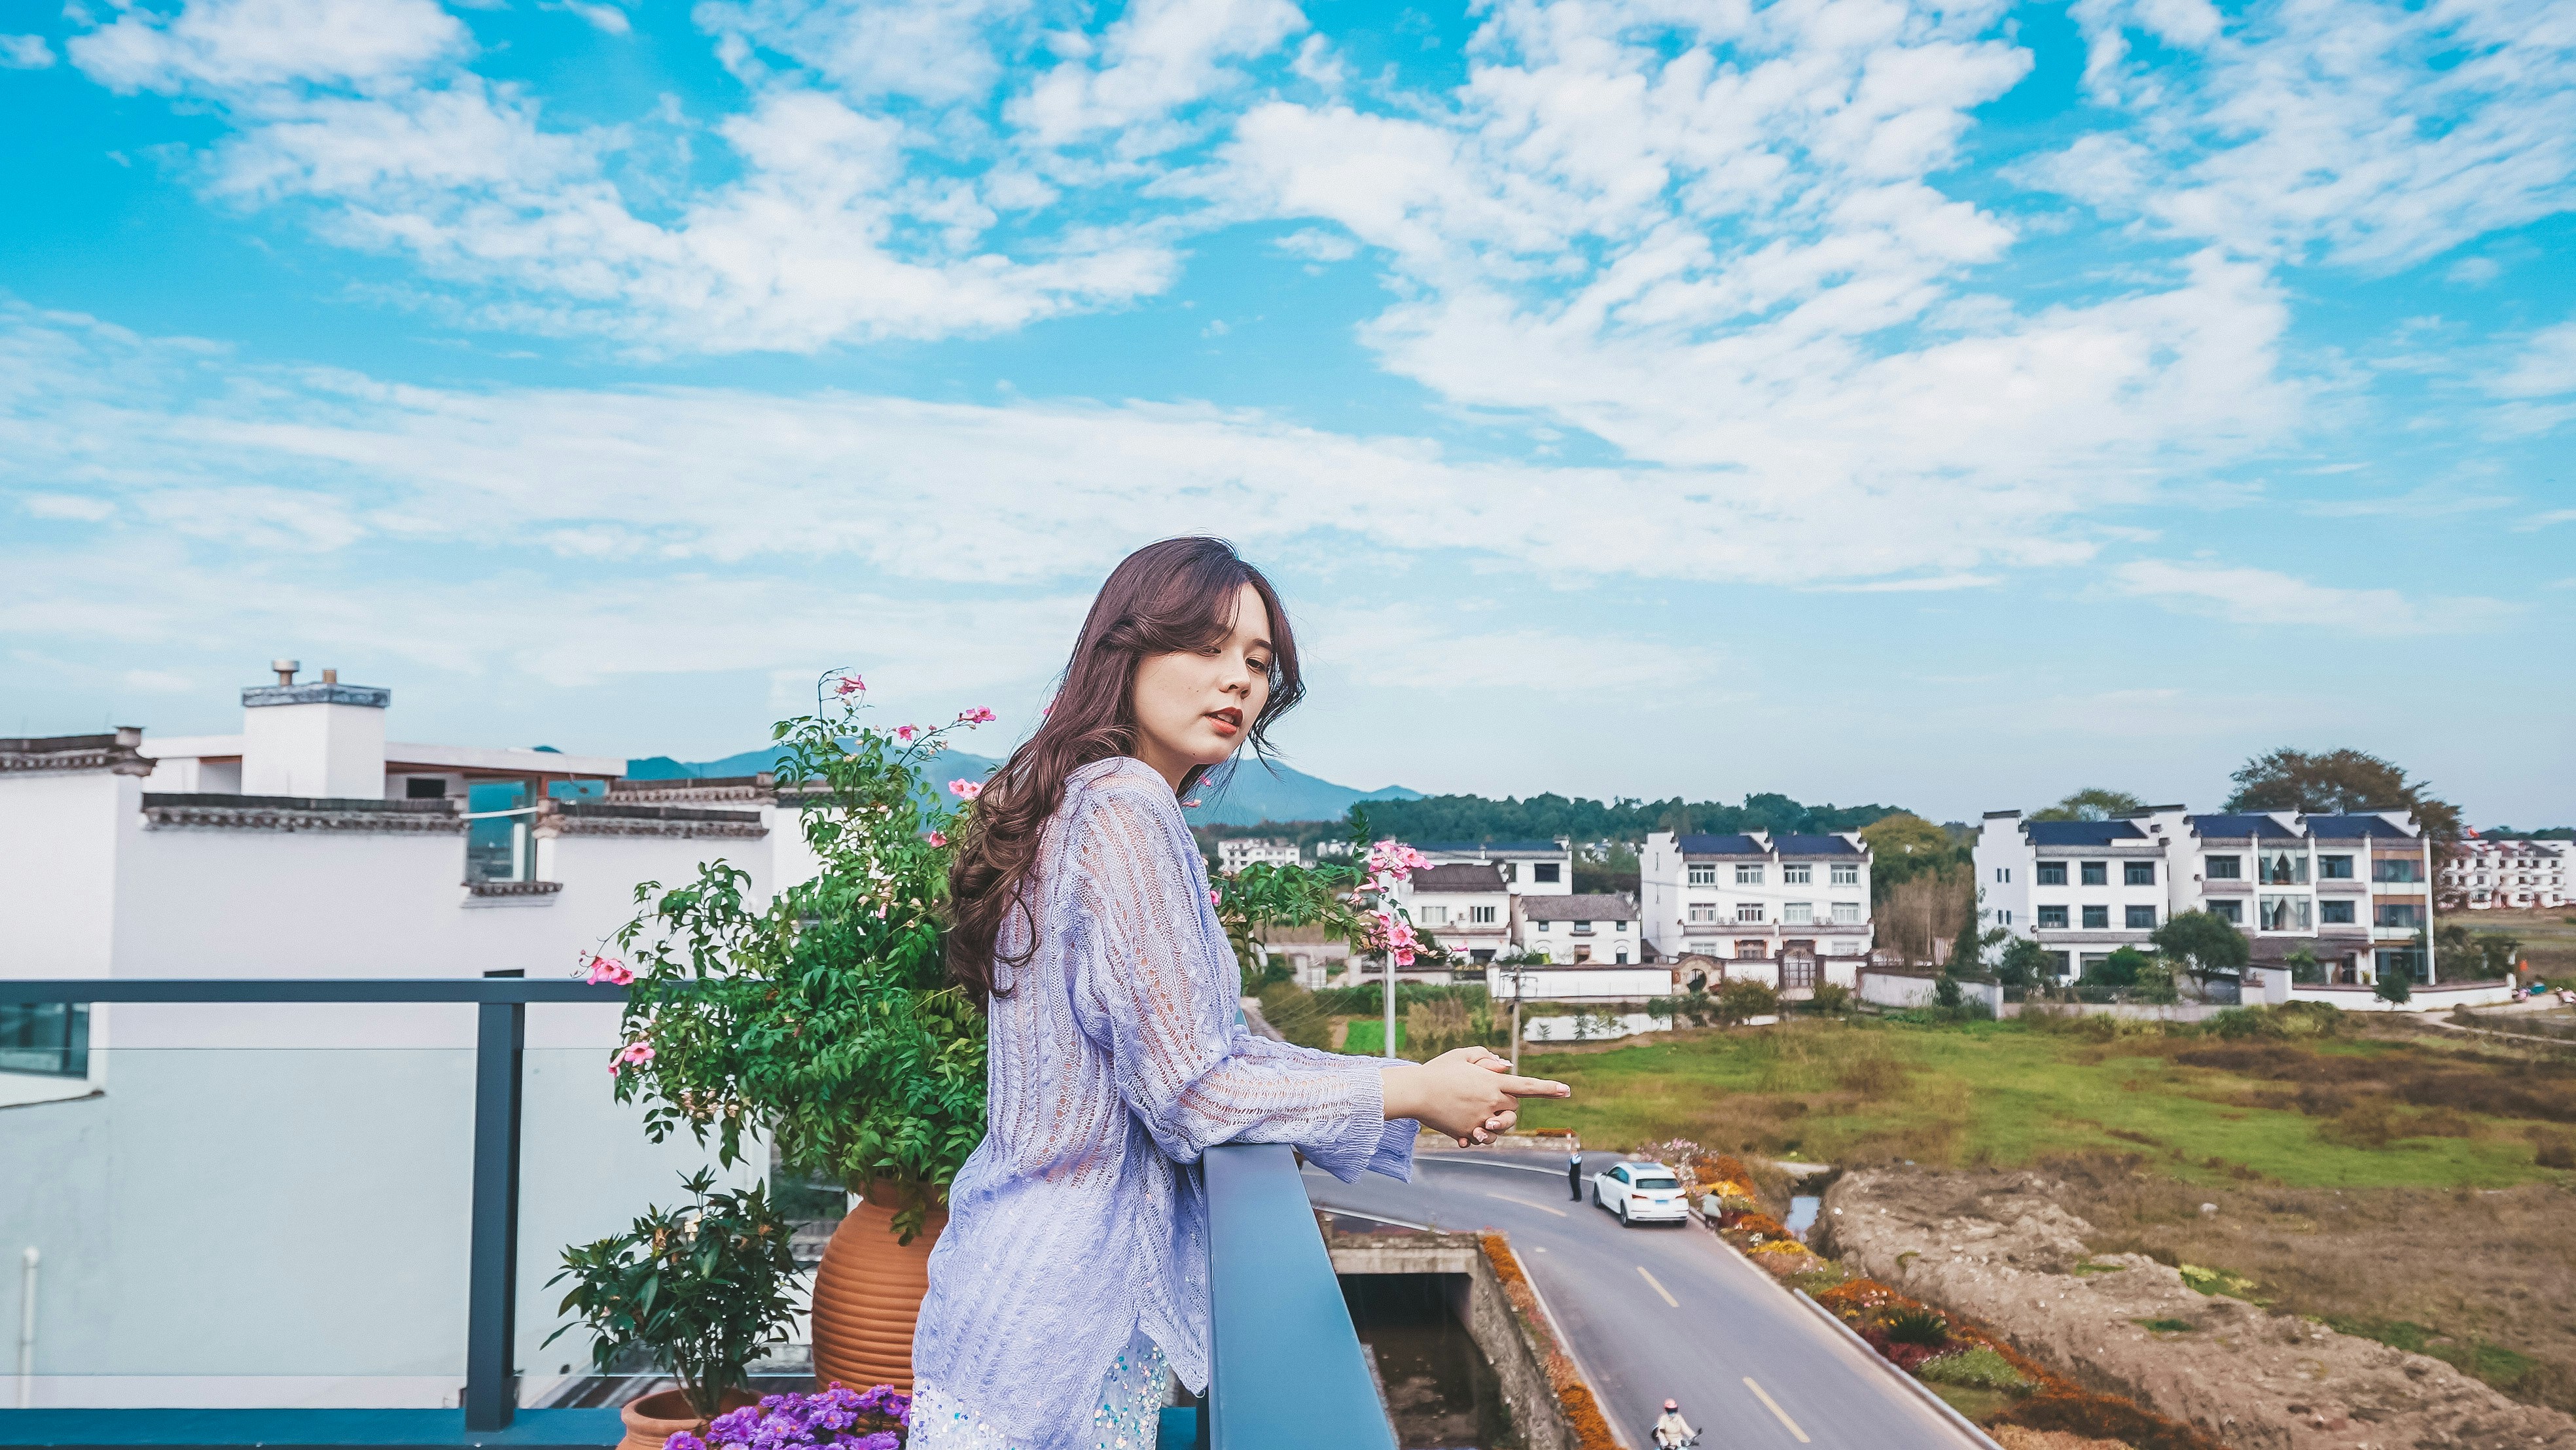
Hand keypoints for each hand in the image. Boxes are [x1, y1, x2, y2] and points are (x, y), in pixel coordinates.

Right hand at [1382, 1047, 1570, 1146]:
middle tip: (1490, 1100)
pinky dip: (1477, 1135)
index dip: (1549, 1088)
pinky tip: (1464, 1129)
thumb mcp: (1462, 1055)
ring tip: (1480, 1120)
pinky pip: (1482, 1139)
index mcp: (1492, 1081)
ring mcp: (1480, 1119)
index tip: (1567, 1091)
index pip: (1528, 1086)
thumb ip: (1487, 1058)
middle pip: (1514, 1109)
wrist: (1416, 1092)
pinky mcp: (1468, 1133)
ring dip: (1495, 1124)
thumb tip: (1506, 1067)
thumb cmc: (1438, 1071)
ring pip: (1501, 1128)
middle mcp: (1490, 1102)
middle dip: (1507, 1107)